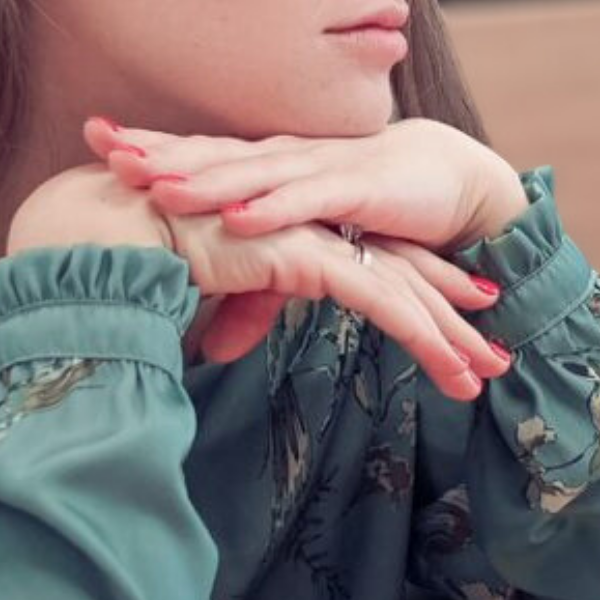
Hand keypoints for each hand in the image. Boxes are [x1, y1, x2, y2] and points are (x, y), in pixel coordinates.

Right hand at [7, 166, 510, 399]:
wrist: (108, 234)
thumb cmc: (137, 259)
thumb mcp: (202, 293)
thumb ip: (229, 314)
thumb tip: (220, 350)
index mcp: (286, 231)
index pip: (361, 261)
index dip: (407, 290)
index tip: (448, 325)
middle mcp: (307, 227)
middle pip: (396, 271)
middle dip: (449, 313)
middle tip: (492, 354)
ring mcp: (312, 238)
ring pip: (403, 289)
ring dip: (451, 335)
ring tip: (489, 373)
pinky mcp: (309, 257)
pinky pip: (384, 303)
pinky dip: (427, 335)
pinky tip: (458, 368)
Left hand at [83, 117, 529, 255]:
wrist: (445, 179)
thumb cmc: (364, 215)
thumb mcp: (301, 261)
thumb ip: (257, 298)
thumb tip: (212, 350)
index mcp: (263, 168)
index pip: (196, 154)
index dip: (148, 145)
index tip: (93, 138)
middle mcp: (283, 160)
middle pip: (211, 155)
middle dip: (159, 154)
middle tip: (104, 150)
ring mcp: (318, 170)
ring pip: (252, 174)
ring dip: (205, 180)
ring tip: (155, 186)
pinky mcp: (359, 190)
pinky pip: (309, 200)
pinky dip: (274, 209)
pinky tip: (239, 217)